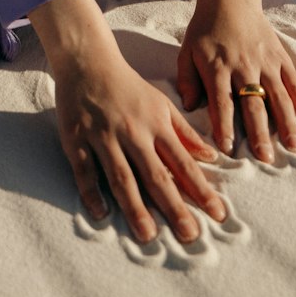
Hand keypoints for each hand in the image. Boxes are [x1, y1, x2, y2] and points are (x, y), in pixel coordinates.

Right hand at [51, 37, 227, 244]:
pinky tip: (102, 214)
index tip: (218, 214)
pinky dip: (92, 192)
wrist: (89, 61)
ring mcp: (104, 136)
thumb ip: (185, 132)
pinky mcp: (77, 138)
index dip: (201, 189)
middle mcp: (133, 132)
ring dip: (136, 207)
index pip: (183, 162)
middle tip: (190, 235)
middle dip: (174, 207)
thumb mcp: (161, 104)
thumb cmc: (129, 86)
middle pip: (156, 175)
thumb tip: (211, 156)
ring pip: (122, 176)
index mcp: (156, 124)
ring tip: (149, 234)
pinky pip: (85, 170)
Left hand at [177, 0, 295, 162]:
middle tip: (266, 159)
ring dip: (287, 123)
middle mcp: (243, 66)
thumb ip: (186, 79)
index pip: (221, 101)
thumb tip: (189, 107)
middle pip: (252, 103)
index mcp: (217, 66)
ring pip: (278, 96)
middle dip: (259, 133)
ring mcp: (265, 61)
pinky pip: (293, 82)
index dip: (224, 125)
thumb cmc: (205, 29)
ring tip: (294, 148)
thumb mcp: (187, 50)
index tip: (228, 149)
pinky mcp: (280, 57)